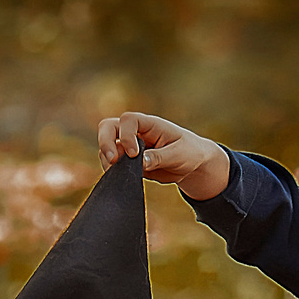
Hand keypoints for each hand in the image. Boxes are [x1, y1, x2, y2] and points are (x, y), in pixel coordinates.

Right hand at [96, 112, 232, 200]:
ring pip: (107, 145)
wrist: (193, 165)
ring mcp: (130, 145)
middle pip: (108, 127)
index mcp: (151, 125)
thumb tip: (141, 162)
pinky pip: (112, 162)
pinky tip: (122, 177)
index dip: (126, 136)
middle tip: (113, 160)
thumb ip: (159, 157)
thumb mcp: (179, 155)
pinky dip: (111, 170)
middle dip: (105, 142)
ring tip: (120, 172)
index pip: (128, 120)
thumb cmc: (190, 152)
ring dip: (107, 159)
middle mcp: (137, 132)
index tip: (134, 154)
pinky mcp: (128, 161)